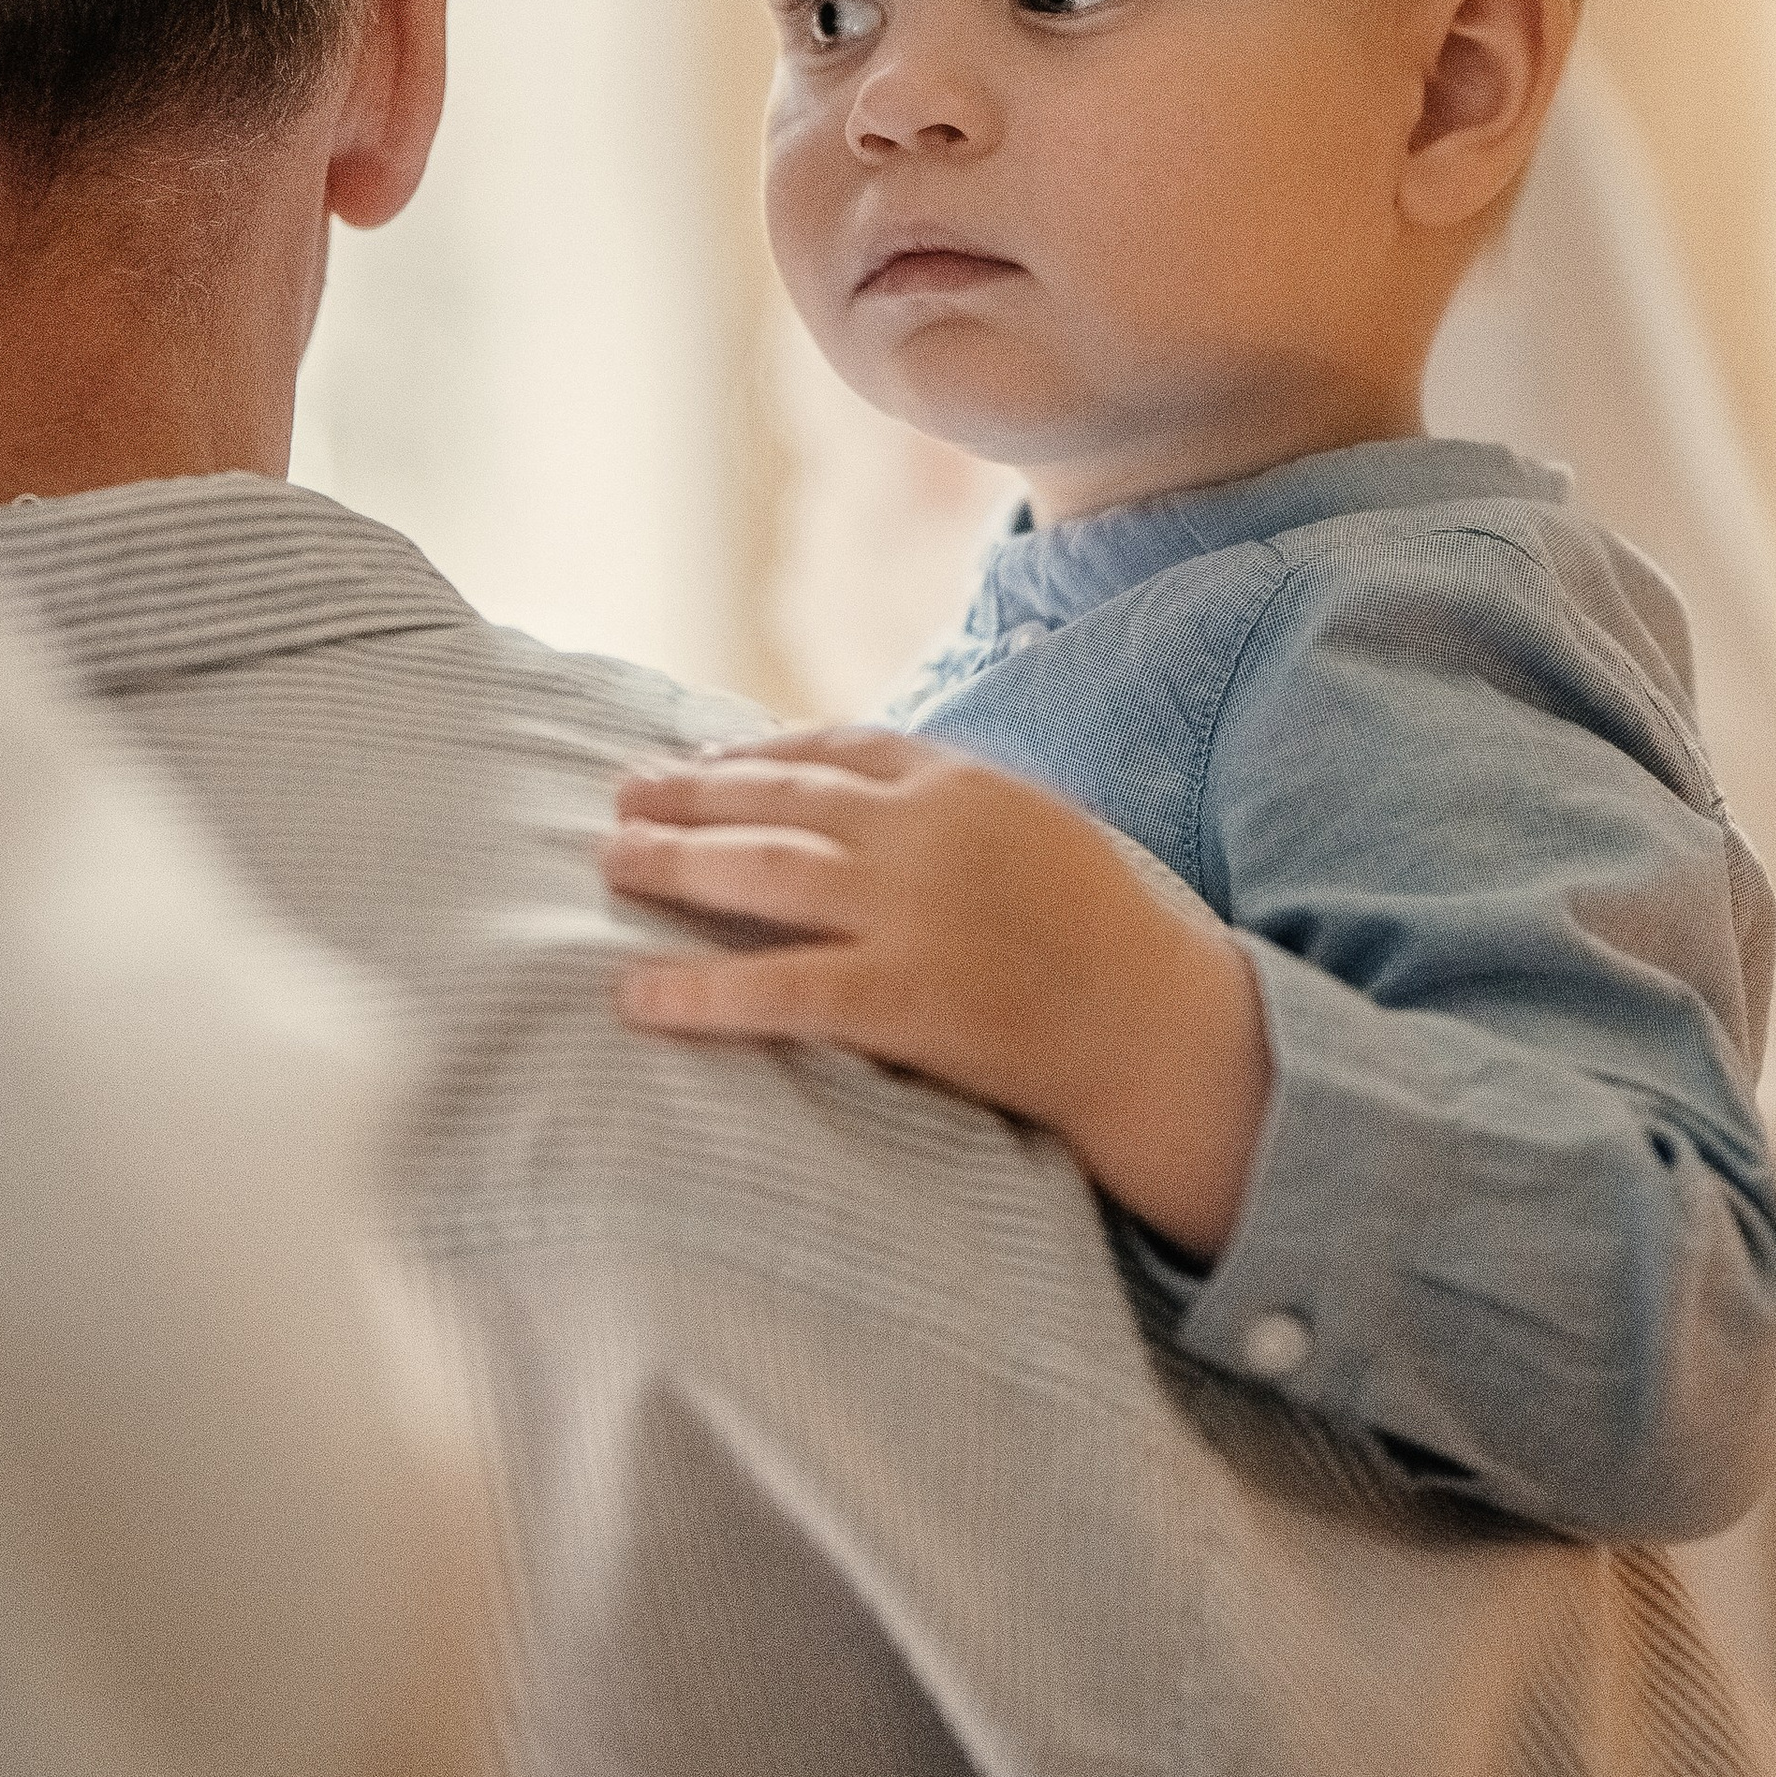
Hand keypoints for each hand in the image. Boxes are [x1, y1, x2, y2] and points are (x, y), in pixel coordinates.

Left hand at [602, 725, 1271, 1259]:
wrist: (1164, 1028)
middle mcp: (927, 831)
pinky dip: (700, 989)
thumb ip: (955, 812)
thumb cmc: (1111, 939)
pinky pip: (778, 988)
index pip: (836, 748)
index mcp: (963, 784)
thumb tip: (866, 802)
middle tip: (622, 794)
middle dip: (691, 792)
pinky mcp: (904, 997)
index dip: (756, 752)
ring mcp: (912, 911)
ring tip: (611, 861)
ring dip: (676, 861)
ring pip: (764, 870)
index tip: (701, 758)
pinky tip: (637, 992)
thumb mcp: (1039, 831)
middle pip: (780, 796)